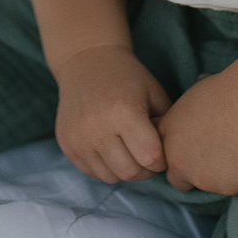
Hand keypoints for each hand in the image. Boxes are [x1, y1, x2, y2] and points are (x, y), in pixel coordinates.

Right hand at [51, 44, 172, 182]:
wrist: (86, 60)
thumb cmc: (128, 77)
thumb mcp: (154, 94)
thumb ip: (166, 127)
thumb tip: (171, 158)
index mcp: (124, 112)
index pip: (150, 158)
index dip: (161, 160)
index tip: (161, 152)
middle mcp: (97, 127)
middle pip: (130, 172)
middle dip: (145, 171)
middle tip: (148, 158)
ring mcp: (78, 137)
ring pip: (111, 177)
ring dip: (125, 171)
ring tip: (130, 153)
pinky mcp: (66, 143)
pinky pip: (92, 172)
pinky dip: (106, 168)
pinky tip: (112, 150)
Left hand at [156, 73, 237, 196]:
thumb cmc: (226, 92)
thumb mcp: (197, 92)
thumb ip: (191, 105)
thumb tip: (201, 83)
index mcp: (166, 134)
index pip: (158, 151)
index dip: (175, 150)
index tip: (190, 144)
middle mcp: (177, 160)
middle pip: (175, 178)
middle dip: (190, 171)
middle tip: (211, 156)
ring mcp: (199, 178)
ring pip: (204, 184)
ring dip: (214, 175)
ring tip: (234, 152)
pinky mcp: (224, 188)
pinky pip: (230, 186)